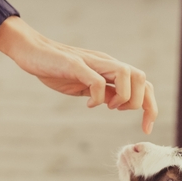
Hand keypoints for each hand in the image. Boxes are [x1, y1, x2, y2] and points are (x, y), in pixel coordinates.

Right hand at [0, 16, 156, 133]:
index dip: (150, 107)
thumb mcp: (84, 85)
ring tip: (108, 106)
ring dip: (122, 96)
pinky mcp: (75, 64)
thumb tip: (115, 103)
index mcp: (110, 69)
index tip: (146, 128)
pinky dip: (98, 97)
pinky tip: (88, 104)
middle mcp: (106, 63)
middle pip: (141, 78)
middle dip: (140, 103)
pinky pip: (97, 80)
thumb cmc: (56, 68)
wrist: (32, 52)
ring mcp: (92, 62)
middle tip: (119, 112)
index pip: (143, 84)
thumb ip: (101, 91)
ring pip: (126, 74)